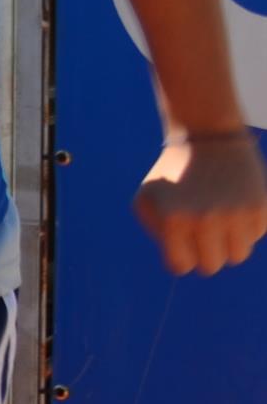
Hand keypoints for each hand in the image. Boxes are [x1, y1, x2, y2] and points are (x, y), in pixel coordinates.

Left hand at [137, 128, 266, 276]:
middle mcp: (207, 220)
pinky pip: (256, 236)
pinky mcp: (260, 207)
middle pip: (211, 266)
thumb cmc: (173, 173)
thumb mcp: (148, 198)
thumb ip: (157, 233)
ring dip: (228, 243)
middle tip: (202, 232)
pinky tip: (236, 205)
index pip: (182, 266)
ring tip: (219, 219)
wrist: (207, 136)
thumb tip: (180, 263)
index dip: (181, 256)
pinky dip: (247, 227)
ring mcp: (236, 214)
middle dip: (205, 253)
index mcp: (174, 221)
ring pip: (237, 255)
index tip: (181, 241)